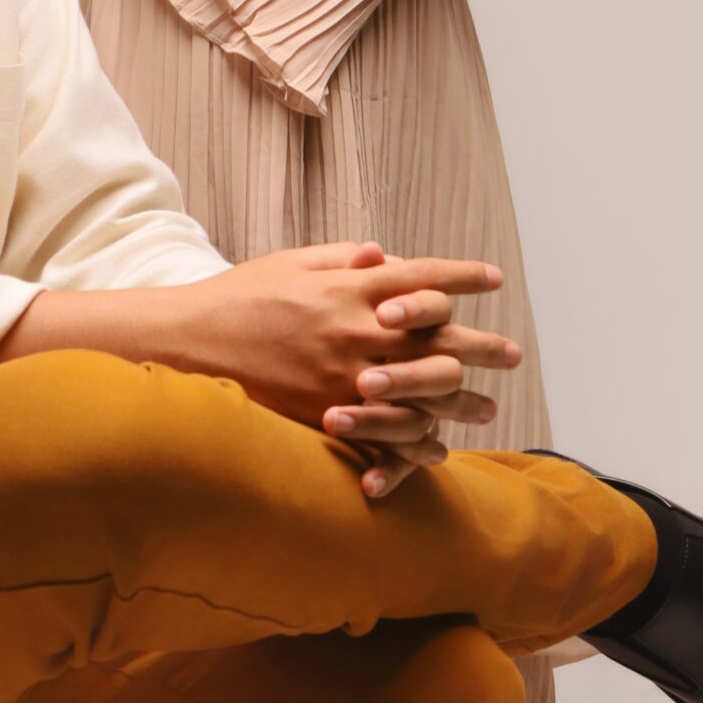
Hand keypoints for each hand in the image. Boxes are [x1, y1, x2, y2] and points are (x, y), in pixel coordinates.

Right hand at [162, 241, 520, 499]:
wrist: (190, 344)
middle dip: (482, 345)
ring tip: (487, 405)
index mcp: (349, 288)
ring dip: (461, 400)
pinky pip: (387, 434)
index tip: (494, 279)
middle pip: (439, 339)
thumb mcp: (291, 263)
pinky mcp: (327, 416)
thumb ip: (342, 259)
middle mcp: (356, 332)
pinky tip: (438, 447)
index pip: (424, 277)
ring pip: (424, 392)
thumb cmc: (239, 297)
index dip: (463, 276)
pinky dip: (417, 443)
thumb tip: (385, 255)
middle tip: (512, 353)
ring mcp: (345, 378)